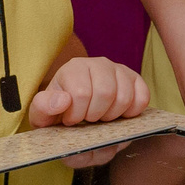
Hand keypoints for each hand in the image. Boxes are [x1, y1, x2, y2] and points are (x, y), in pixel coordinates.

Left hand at [30, 55, 151, 126]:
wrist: (77, 115)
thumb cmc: (60, 115)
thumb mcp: (42, 116)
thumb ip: (43, 108)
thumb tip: (64, 100)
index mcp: (73, 68)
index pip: (81, 93)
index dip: (76, 115)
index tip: (71, 120)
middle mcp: (98, 63)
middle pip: (106, 93)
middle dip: (96, 116)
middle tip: (87, 120)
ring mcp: (119, 70)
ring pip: (125, 97)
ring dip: (113, 117)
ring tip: (101, 118)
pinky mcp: (135, 80)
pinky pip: (142, 97)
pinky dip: (132, 113)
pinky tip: (119, 116)